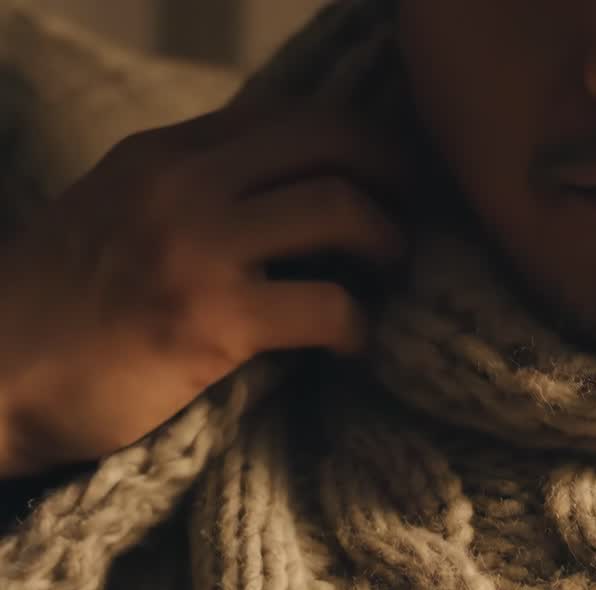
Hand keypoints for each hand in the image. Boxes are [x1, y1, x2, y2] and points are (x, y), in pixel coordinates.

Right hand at [0, 104, 406, 477]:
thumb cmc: (61, 304)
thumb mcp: (120, 209)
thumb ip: (196, 189)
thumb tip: (290, 193)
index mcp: (167, 152)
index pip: (292, 114)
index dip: (359, 141)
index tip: (386, 178)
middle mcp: (186, 182)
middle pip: (332, 140)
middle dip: (394, 174)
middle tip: (410, 218)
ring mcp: (198, 246)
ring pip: (342, 208)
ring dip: (389, 243)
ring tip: (392, 274)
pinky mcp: (211, 318)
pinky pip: (329, 305)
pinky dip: (360, 327)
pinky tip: (355, 344)